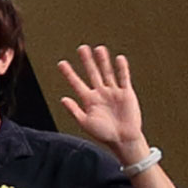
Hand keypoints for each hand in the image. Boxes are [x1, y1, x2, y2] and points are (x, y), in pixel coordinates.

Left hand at [60, 43, 155, 165]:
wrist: (123, 140)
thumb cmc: (103, 133)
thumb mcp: (85, 122)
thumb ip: (74, 110)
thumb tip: (63, 98)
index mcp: (88, 100)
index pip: (76, 83)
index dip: (69, 73)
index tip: (61, 63)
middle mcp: (100, 93)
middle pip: (92, 73)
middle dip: (87, 61)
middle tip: (81, 48)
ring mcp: (113, 92)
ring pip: (107, 73)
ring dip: (103, 61)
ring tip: (99, 48)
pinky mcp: (126, 94)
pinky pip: (124, 79)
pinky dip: (122, 69)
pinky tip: (119, 59)